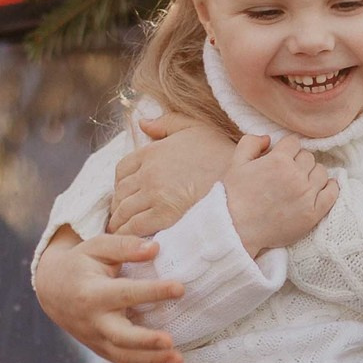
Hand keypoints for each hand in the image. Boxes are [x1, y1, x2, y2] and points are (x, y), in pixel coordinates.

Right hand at [32, 231, 183, 362]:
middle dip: (145, 341)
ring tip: (179, 361)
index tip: (180, 288)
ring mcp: (97, 339)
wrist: (53, 290)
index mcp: (92, 293)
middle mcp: (94, 321)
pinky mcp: (103, 350)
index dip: (152, 291)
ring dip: (152, 362)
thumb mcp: (96, 247)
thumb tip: (155, 249)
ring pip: (124, 357)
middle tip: (170, 340)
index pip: (125, 293)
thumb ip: (124, 246)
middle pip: (120, 336)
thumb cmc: (80, 264)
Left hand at [111, 112, 239, 238]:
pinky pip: (134, 226)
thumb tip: (143, 123)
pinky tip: (132, 239)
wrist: (243, 180)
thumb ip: (167, 123)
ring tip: (124, 231)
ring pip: (123, 211)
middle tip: (123, 216)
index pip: (122, 169)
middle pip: (120, 192)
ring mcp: (155, 193)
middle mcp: (149, 172)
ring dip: (120, 222)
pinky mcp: (164, 215)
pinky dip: (128, 233)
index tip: (126, 195)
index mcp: (153, 151)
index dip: (121, 184)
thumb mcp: (196, 128)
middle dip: (119, 206)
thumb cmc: (222, 153)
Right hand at [222, 133, 337, 254]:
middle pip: (308, 157)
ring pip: (321, 172)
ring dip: (312, 174)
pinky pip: (332, 193)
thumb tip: (269, 138)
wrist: (236, 230)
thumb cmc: (233, 197)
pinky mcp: (313, 213)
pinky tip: (323, 188)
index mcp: (278, 160)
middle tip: (288, 173)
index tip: (282, 158)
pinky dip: (331, 187)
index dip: (286, 149)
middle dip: (298, 161)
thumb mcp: (235, 163)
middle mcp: (296, 175)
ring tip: (301, 182)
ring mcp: (306, 195)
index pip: (294, 142)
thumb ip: (250, 143)